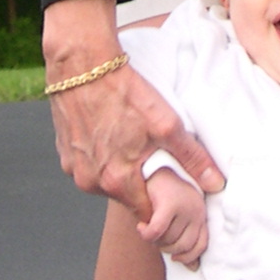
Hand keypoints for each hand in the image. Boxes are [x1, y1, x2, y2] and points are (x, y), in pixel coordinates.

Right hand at [44, 0, 222, 221]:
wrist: (82, 64)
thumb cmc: (124, 92)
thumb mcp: (166, 124)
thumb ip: (191, 158)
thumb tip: (215, 184)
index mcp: (117, 182)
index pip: (146, 215)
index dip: (162, 206)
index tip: (171, 193)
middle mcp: (91, 182)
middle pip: (125, 197)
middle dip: (141, 185)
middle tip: (153, 159)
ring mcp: (73, 168)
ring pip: (104, 181)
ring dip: (118, 170)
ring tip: (131, 143)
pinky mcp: (63, 152)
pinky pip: (87, 165)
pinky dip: (100, 156)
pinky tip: (110, 133)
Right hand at [138, 168, 209, 267]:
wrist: (147, 161)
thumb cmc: (157, 185)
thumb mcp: (176, 211)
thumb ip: (184, 236)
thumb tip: (193, 268)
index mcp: (200, 209)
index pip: (201, 245)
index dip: (187, 257)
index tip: (174, 256)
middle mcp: (197, 207)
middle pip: (183, 246)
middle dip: (166, 248)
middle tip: (155, 235)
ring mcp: (185, 204)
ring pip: (167, 240)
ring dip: (153, 240)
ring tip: (147, 224)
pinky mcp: (169, 202)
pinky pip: (157, 231)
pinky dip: (146, 234)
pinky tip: (140, 226)